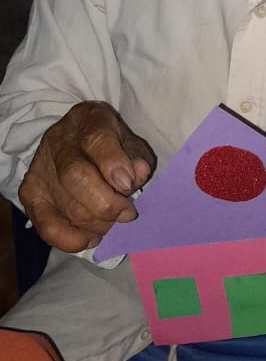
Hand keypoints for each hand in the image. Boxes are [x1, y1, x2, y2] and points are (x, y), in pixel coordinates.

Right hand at [19, 101, 155, 252]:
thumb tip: (138, 173)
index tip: (128, 185)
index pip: (96, 138)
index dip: (113, 163)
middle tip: (127, 214)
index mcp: (88, 120)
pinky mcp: (30, 193)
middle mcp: (59, 141)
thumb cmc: (111, 146)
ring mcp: (41, 167)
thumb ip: (137, 158)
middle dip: (106, 203)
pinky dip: (72, 240)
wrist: (74, 143)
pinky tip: (91, 237)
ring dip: (98, 223)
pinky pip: (48, 226)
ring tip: (113, 223)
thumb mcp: (130, 143)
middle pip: (75, 175)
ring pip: (66, 205)